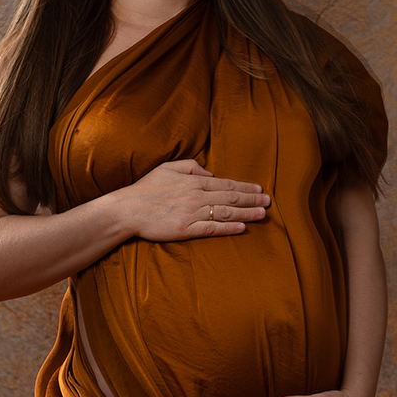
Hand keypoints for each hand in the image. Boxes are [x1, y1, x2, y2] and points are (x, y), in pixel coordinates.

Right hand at [118, 159, 269, 240]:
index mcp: (194, 182)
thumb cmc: (146, 188)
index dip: (245, 187)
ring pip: (226, 213)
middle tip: (269, 202)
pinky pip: (211, 229)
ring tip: (262, 214)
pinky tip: (242, 228)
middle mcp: (197, 197)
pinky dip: (228, 228)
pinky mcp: (185, 230)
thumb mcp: (168, 168)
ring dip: (247, 214)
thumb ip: (191, 166)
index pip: (226, 184)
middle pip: (231, 198)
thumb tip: (210, 173)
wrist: (127, 209)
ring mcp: (192, 214)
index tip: (260, 190)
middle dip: (252, 200)